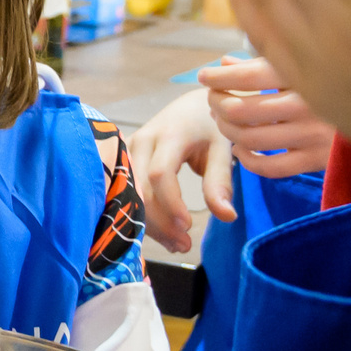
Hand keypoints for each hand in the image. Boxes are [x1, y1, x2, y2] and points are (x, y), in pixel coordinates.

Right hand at [127, 88, 216, 250]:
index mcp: (169, 134)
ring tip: (176, 243)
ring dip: (149, 222)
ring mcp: (128, 149)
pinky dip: (143, 214)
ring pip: (129, 192)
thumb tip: (227, 217)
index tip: (188, 227)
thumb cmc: (210, 125)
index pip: (160, 174)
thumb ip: (221, 181)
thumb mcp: (222, 148)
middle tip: (184, 245)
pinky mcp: (123, 159)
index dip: (170, 203)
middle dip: (159, 221)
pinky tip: (161, 232)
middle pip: (140, 188)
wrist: (191, 105)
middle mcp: (142, 141)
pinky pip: (127, 190)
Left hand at [199, 56, 336, 183]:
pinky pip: (270, 167)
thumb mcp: (305, 64)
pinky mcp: (318, 159)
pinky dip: (247, 160)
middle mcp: (310, 103)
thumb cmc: (337, 81)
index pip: (249, 75)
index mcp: (307, 73)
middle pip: (241, 108)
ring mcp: (314, 134)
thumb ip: (265, 64)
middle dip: (217, 104)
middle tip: (212, 101)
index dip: (219, 77)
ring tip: (224, 123)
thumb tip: (224, 63)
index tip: (203, 76)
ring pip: (249, 138)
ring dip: (227, 131)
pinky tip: (241, 150)